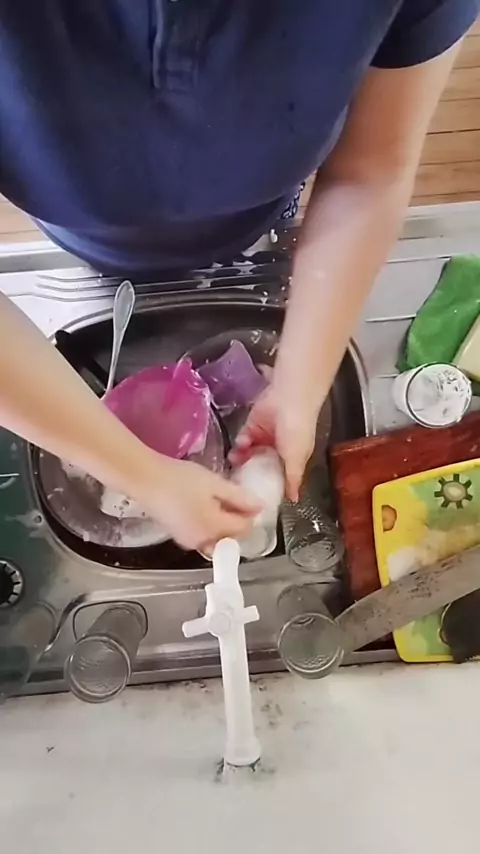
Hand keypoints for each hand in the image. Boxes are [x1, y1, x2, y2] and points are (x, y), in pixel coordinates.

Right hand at [132, 455, 260, 553]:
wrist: (145, 480)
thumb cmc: (181, 479)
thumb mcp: (214, 484)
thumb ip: (239, 497)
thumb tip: (260, 507)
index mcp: (215, 528)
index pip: (244, 528)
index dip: (251, 514)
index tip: (248, 497)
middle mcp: (203, 542)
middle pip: (231, 537)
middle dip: (236, 521)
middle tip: (234, 498)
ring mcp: (188, 541)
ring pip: (216, 539)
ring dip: (222, 525)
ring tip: (218, 501)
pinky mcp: (178, 536)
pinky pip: (202, 536)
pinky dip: (208, 526)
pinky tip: (203, 506)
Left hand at [232, 385, 317, 500]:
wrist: (288, 399)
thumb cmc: (297, 431)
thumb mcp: (296, 459)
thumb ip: (292, 479)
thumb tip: (294, 500)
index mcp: (291, 459)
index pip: (277, 477)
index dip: (266, 486)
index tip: (254, 497)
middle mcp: (277, 450)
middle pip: (259, 466)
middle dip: (249, 473)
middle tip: (236, 481)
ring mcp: (264, 438)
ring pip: (249, 454)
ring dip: (241, 458)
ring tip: (235, 461)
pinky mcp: (253, 426)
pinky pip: (243, 439)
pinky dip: (241, 443)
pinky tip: (242, 443)